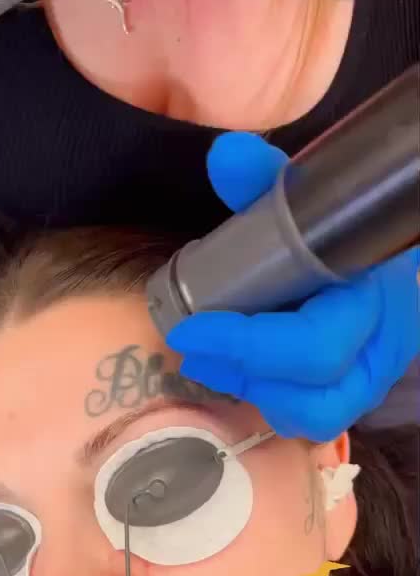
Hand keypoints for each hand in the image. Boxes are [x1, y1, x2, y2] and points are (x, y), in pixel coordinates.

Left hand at [166, 131, 419, 440]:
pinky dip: (271, 401)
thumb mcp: (306, 201)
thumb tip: (224, 155)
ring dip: (255, 392)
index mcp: (372, 295)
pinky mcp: (356, 395)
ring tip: (214, 362)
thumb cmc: (341, 231)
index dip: (247, 344)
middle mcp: (380, 348)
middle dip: (243, 370)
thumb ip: (266, 180)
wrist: (386, 262)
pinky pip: (313, 421)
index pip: (314, 343)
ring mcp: (372, 379)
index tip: (190, 328)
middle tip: (193, 348)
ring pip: (316, 416)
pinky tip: (241, 375)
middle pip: (316, 392)